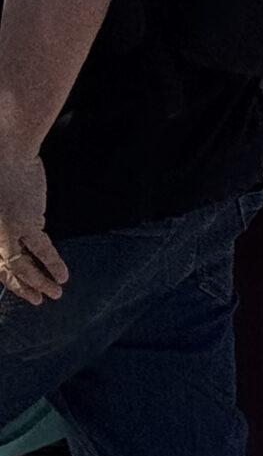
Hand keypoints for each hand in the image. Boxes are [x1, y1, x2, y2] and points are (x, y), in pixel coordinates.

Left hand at [0, 151, 65, 305]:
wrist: (5, 154)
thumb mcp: (0, 202)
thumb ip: (6, 220)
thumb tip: (24, 232)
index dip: (10, 281)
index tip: (26, 291)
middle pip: (7, 271)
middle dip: (23, 288)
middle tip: (38, 300)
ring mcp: (8, 233)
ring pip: (23, 267)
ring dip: (40, 283)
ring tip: (54, 294)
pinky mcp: (26, 224)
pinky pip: (42, 250)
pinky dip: (53, 265)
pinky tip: (63, 276)